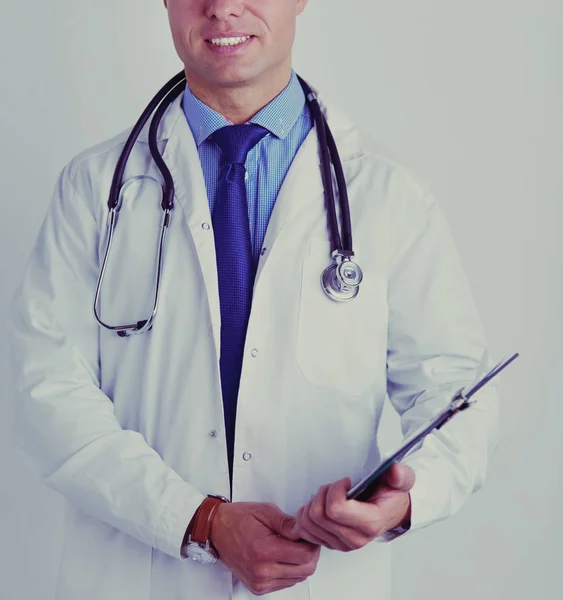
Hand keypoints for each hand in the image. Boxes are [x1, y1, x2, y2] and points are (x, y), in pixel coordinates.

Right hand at [210, 502, 320, 595]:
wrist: (215, 530)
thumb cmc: (237, 519)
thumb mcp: (264, 511)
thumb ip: (286, 522)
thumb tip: (302, 530)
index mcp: (264, 551)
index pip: (305, 556)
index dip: (312, 543)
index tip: (309, 534)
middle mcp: (262, 571)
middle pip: (305, 570)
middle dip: (311, 554)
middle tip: (305, 539)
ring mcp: (260, 582)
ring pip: (297, 579)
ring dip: (301, 563)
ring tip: (292, 546)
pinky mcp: (258, 588)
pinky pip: (285, 583)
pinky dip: (290, 571)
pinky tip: (284, 556)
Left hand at [291, 463, 414, 551]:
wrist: (391, 512)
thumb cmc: (391, 496)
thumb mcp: (401, 481)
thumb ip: (400, 476)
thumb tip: (396, 471)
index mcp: (370, 523)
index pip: (335, 509)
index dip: (335, 489)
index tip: (346, 481)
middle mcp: (354, 539)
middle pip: (318, 515)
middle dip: (323, 493)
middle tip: (335, 486)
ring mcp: (341, 544)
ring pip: (308, 523)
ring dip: (313, 503)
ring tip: (328, 495)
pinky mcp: (331, 544)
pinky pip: (304, 531)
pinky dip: (306, 515)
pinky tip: (320, 505)